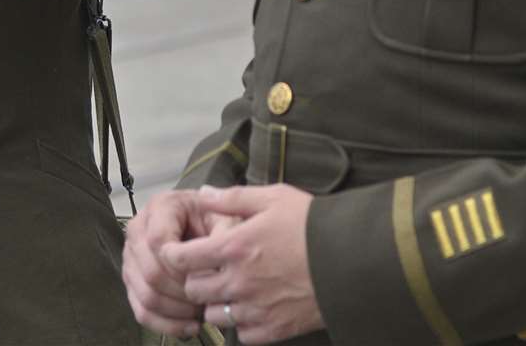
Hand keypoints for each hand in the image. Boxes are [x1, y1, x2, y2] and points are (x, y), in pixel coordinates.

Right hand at [122, 190, 212, 336]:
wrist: (205, 225)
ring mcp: (131, 257)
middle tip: (207, 298)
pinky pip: (141, 310)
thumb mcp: (226, 216)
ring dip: (177, 310)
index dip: (180, 264)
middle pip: (150, 272)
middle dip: (183, 291)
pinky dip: (166, 324)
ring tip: (201, 311)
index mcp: (160, 207)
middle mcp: (138, 230)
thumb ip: (225, 233)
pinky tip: (189, 325)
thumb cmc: (214, 220)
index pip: (158, 240)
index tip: (204, 274)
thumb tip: (218, 262)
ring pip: (146, 294)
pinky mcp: (133, 280)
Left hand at [162, 184, 323, 344]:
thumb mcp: (272, 198)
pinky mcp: (274, 329)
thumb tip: (201, 194)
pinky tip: (252, 309)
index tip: (176, 254)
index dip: (173, 255)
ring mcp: (255, 308)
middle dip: (195, 280)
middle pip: (193, 290)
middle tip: (207, 272)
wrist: (352, 259)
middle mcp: (238, 282)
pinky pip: (242, 335)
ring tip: (230, 291)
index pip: (182, 258)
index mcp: (233, 247)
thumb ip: (232, 198)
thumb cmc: (312, 224)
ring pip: (213, 316)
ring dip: (216, 304)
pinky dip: (242, 325)